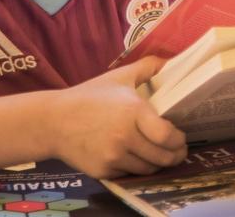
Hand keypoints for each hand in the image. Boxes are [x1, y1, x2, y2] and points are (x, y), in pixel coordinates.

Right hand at [46, 58, 187, 177]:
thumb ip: (147, 67)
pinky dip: (137, 168)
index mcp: (133, 112)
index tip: (181, 138)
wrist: (53, 121)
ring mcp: (113, 157)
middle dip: (175, 156)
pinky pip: (129, 174)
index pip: (166, 136)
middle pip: (161, 157)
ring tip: (161, 156)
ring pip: (147, 168)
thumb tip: (170, 60)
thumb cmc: (89, 96)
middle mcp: (125, 137)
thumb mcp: (119, 76)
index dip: (178, 140)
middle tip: (179, 152)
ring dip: (157, 164)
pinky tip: (139, 159)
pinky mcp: (103, 171)